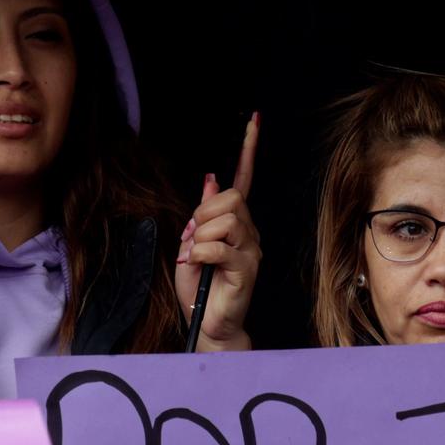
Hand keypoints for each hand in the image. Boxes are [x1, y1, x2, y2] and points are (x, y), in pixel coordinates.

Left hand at [174, 113, 261, 351]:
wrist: (206, 323)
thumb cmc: (199, 287)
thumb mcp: (193, 242)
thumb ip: (204, 214)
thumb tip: (213, 179)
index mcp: (236, 223)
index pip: (244, 180)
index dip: (248, 150)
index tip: (254, 121)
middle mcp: (250, 233)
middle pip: (231, 198)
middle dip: (203, 213)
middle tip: (190, 237)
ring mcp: (252, 250)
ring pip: (227, 220)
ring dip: (200, 236)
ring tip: (194, 256)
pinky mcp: (247, 269)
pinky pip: (220, 247)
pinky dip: (199, 253)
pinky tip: (195, 265)